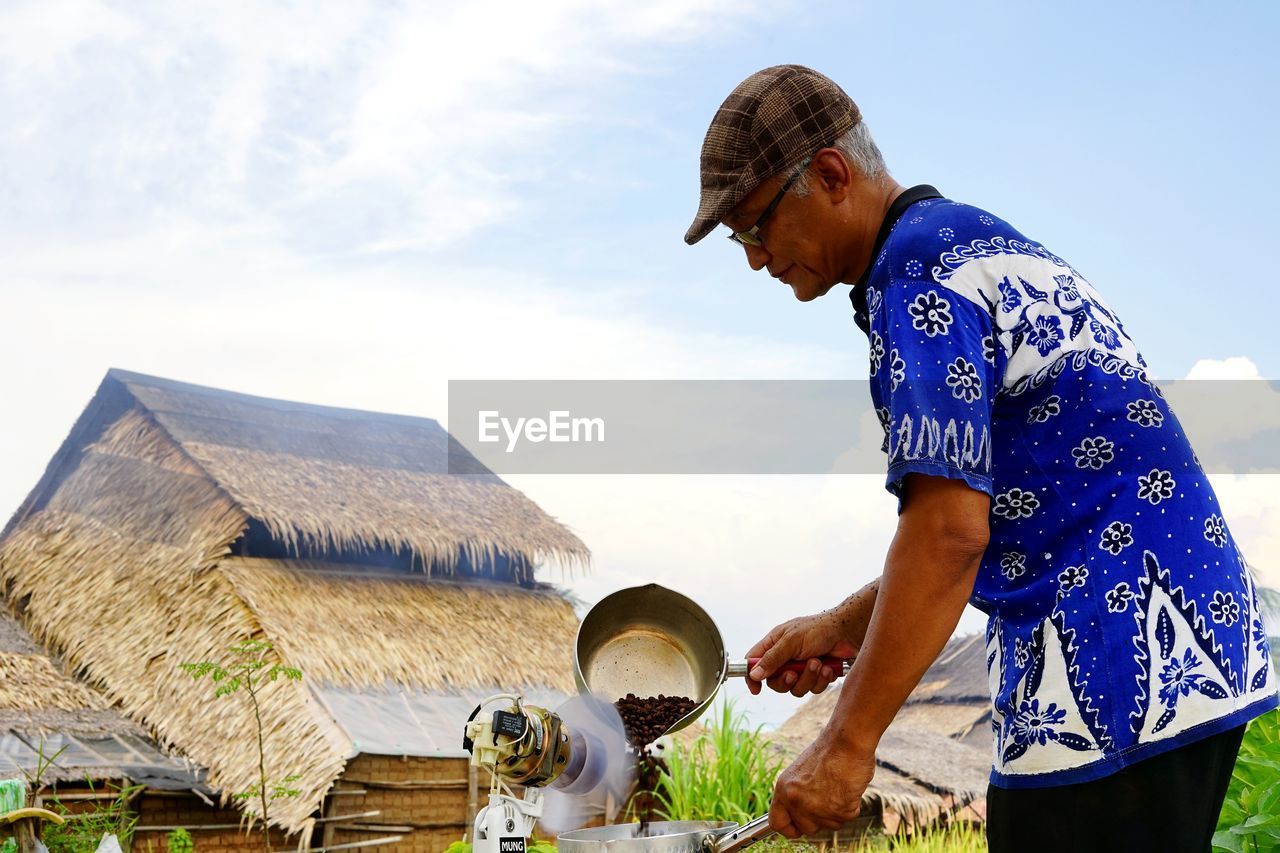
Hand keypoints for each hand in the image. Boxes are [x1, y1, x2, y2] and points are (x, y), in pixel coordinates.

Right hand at [745, 583, 876, 696]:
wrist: (848, 633)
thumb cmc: (818, 629)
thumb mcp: (791, 641)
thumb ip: (772, 659)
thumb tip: (754, 674)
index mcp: (774, 644)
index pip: (754, 662)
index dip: (752, 677)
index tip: (756, 689)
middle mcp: (785, 658)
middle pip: (775, 682)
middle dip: (786, 681)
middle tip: (793, 674)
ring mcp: (801, 668)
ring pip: (795, 689)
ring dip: (807, 678)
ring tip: (817, 662)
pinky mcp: (816, 676)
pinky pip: (812, 689)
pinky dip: (820, 680)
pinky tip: (828, 667)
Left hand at [769, 736, 874, 837]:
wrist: (847, 742)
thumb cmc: (828, 753)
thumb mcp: (801, 773)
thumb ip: (797, 795)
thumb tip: (799, 815)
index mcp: (784, 789)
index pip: (777, 823)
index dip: (789, 828)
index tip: (798, 827)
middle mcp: (796, 801)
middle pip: (807, 828)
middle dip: (818, 819)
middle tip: (828, 797)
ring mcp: (817, 808)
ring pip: (829, 825)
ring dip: (837, 811)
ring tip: (838, 786)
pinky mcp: (839, 811)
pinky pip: (847, 818)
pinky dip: (851, 806)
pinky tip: (848, 787)